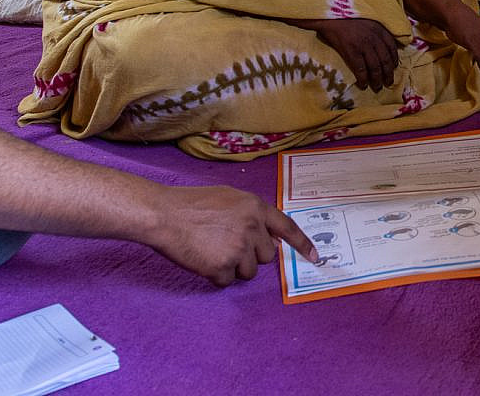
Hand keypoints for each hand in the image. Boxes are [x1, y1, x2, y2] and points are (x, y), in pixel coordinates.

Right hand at [146, 185, 317, 285]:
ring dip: (234, 267)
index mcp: (255, 207)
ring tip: (212, 249)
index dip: (302, 244)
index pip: (287, 228)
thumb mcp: (229, 198)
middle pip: (266, 256)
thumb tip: (270, 237)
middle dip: (251, 255)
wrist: (164, 214)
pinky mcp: (223, 266)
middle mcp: (252, 227)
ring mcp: (239, 247)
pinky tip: (203, 259)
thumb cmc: (192, 204)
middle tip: (227, 244)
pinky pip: (228, 281)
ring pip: (249, 272)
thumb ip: (252, 214)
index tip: (315, 257)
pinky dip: (216, 275)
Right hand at [305, 18, 400, 90]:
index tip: (394, 68)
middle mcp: (374, 37)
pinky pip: (360, 68)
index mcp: (379, 29)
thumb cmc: (346, 14)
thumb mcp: (367, 18)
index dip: (394, 60)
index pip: (392, 47)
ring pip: (375, 66)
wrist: (329, 13)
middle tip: (388, 83)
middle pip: (385, 60)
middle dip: (388, 74)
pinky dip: (363, 79)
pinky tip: (363, 85)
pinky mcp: (351, 50)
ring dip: (377, 79)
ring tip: (377, 87)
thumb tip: (380, 43)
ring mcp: (363, 44)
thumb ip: (375, 29)